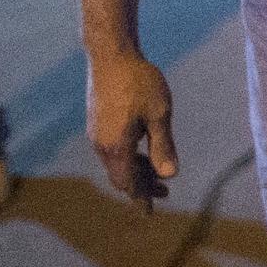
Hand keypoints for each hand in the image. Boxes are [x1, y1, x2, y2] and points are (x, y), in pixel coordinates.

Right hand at [88, 48, 178, 208]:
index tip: (150, 213)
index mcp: (116, 146)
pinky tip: (143, 149)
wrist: (111, 54)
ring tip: (158, 171)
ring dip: (136, 171)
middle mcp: (101, 144)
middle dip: (141, 186)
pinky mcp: (97, 122)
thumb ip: (163, 146)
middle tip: (164, 192)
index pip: (129, 183)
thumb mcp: (159, 114)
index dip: (141, 198)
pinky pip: (112, 150)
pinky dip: (128, 157)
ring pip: (116, 163)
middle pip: (121, 176)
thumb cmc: (139, 82)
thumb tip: (170, 176)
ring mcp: (96, 133)